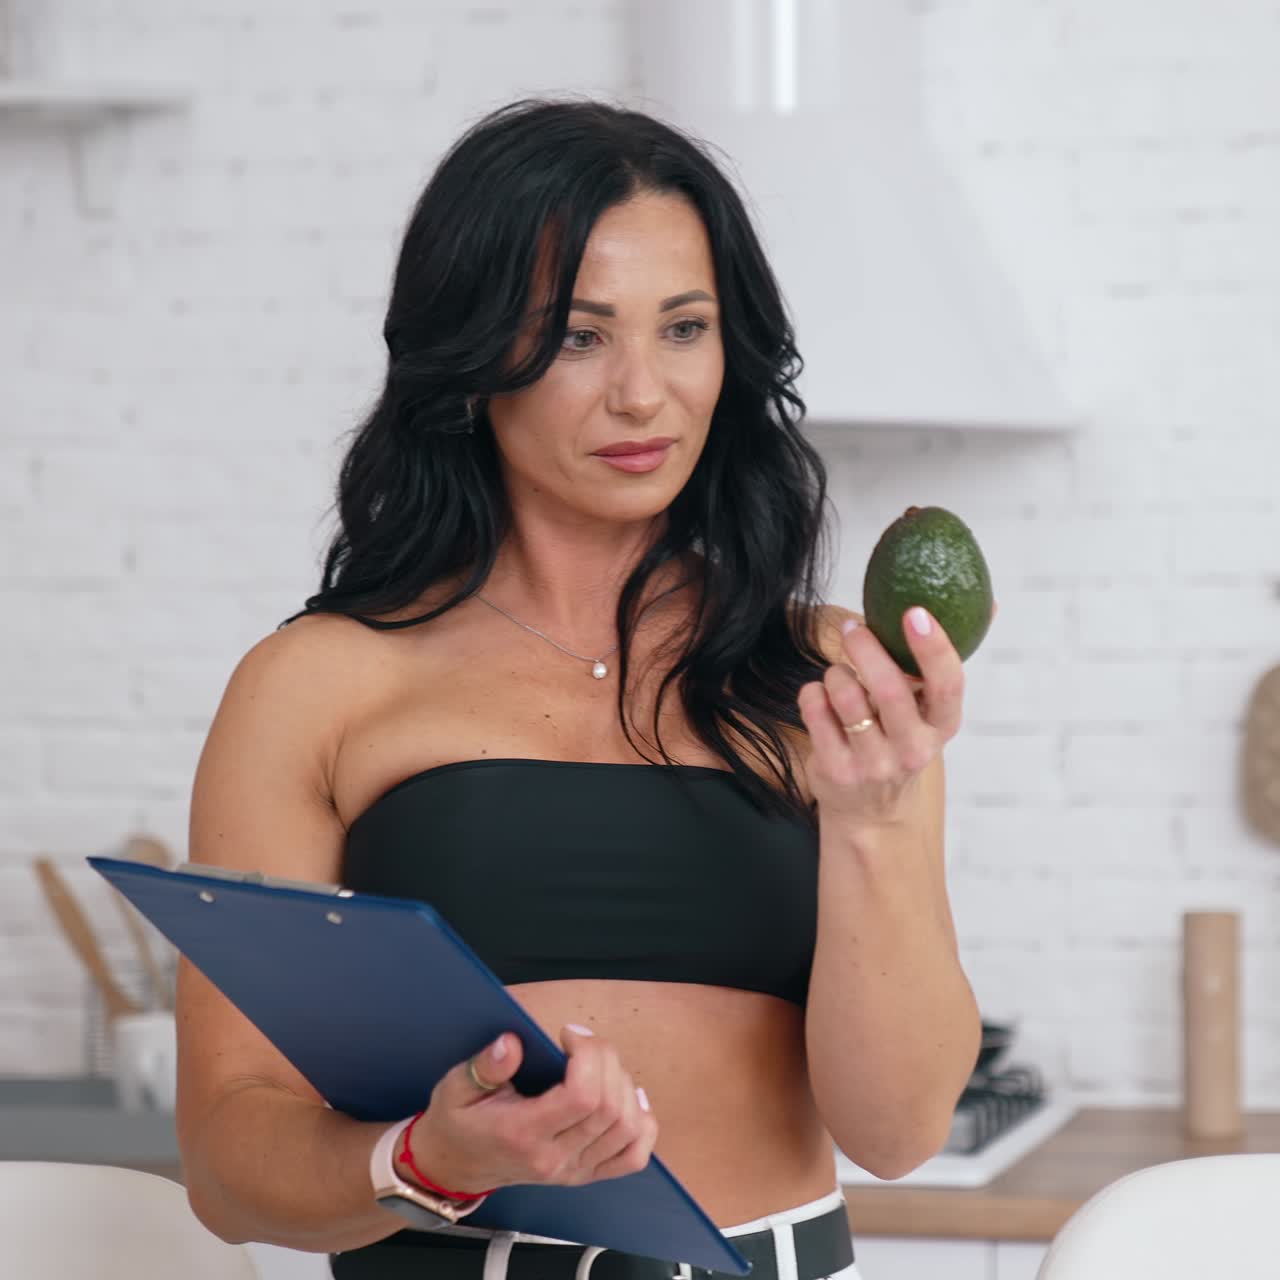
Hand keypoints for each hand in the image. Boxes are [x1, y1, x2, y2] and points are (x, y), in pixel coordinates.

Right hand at [404, 1025, 656, 1193]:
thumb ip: (485, 1067)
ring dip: (623, 1085)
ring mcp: (574, 1170)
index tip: (568, 1034)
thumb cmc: (458, 1123)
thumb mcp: (455, 1087)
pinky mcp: (586, 1173)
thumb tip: (512, 1043)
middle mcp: (554, 1158)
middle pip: (610, 1107)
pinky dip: (641, 1124)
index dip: (589, 1056)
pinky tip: (627, 1098)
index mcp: (523, 1135)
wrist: (455, 1165)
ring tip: (598, 1065)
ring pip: (627, 1128)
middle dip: (606, 1059)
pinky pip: (633, 1156)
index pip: (582, 1098)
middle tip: (582, 1041)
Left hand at [797, 601, 996, 830]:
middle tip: (856, 628)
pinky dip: (813, 692)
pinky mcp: (835, 769)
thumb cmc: (901, 742)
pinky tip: (822, 699)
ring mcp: (873, 763)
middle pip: (887, 687)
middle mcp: (913, 749)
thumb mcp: (930, 712)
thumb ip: (945, 661)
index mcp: (942, 726)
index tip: (915, 612)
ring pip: (845, 693)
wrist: (872, 813)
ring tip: (840, 677)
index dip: (933, 647)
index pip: (947, 685)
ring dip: (837, 672)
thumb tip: (989, 603)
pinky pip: (815, 708)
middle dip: (867, 648)